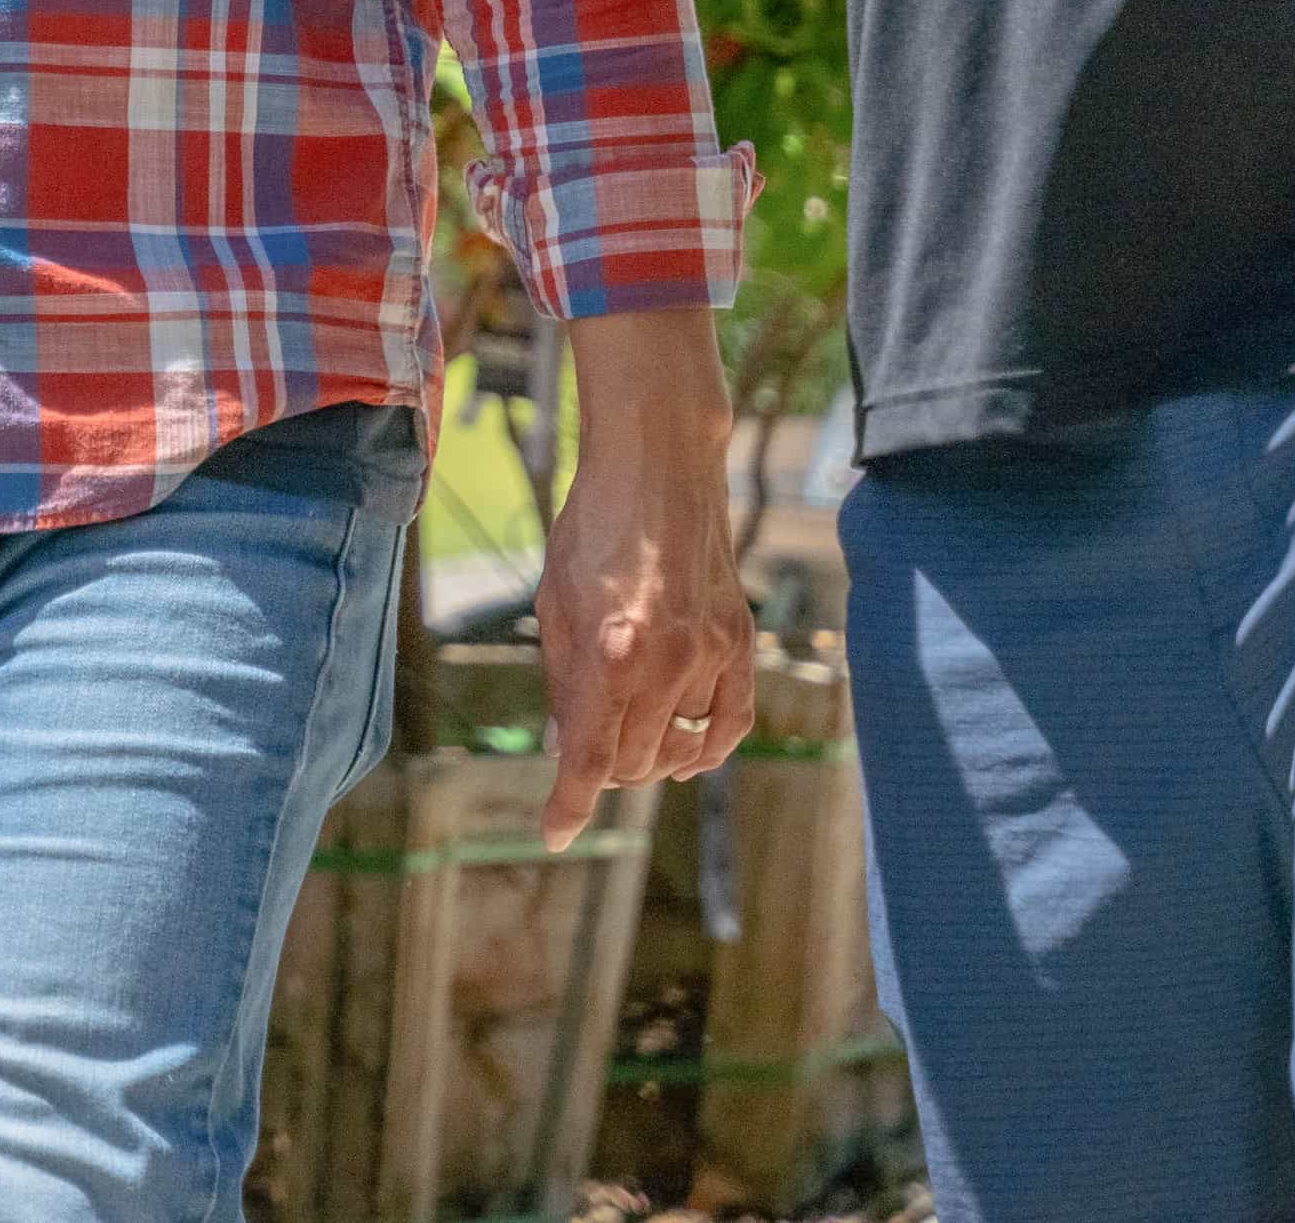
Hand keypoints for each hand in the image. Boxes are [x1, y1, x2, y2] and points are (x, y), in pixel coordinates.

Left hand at [533, 311, 756, 850]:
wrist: (659, 462)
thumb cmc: (593, 523)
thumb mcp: (555, 601)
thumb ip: (563, 682)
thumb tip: (566, 750)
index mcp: (609, 652)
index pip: (590, 761)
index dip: (569, 807)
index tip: (555, 832)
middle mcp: (665, 662)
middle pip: (633, 763)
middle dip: (603, 768)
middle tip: (585, 743)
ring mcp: (710, 653)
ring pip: (678, 750)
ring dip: (647, 753)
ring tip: (626, 728)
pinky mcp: (740, 639)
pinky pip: (732, 723)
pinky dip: (708, 749)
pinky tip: (687, 752)